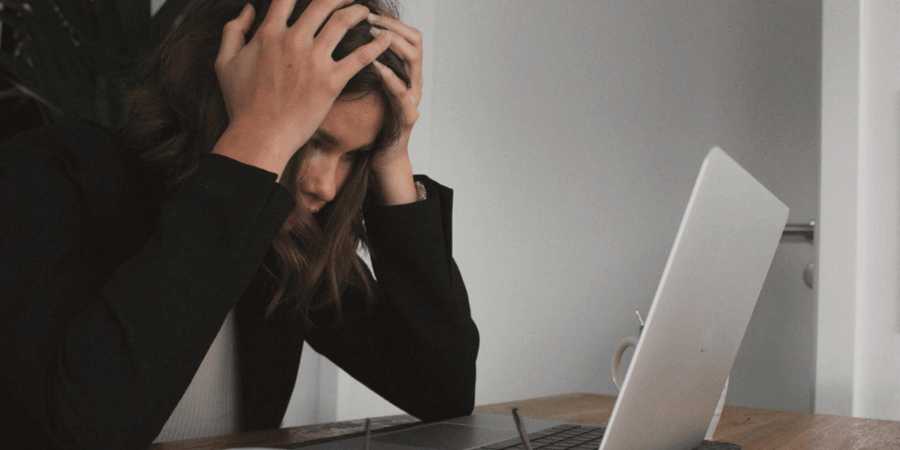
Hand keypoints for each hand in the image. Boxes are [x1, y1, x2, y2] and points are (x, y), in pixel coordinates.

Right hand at [212, 0, 391, 177]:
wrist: (259, 136)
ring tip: (367, 11)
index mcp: (268, 34)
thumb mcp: (225, 63)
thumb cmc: (241, 103)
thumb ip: (233, 31)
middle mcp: (293, 40)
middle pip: (322, 3)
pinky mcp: (331, 81)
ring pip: (342, 22)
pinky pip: (360, 57)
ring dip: (358, 11)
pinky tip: (387, 39)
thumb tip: (248, 10)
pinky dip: (376, 45)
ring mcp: (313, 60)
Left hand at [367, 13, 423, 204]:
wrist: (381, 156)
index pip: (406, 33)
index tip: (365, 12)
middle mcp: (413, 80)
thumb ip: (360, 63)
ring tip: (371, 35)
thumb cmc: (370, 121)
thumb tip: (337, 37)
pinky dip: (390, 77)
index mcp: (404, 70)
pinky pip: (403, 93)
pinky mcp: (408, 117)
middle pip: (415, 40)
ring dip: (392, 44)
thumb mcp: (364, 86)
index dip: (389, 20)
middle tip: (368, 19)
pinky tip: (375, 67)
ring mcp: (413, 97)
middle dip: (391, 26)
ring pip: (414, 61)